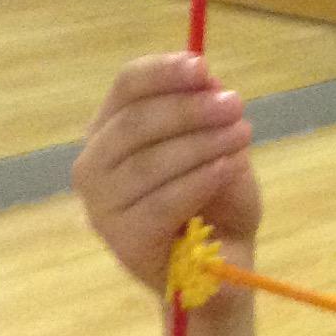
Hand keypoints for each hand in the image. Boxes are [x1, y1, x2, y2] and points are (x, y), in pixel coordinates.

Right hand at [72, 55, 259, 292]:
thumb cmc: (214, 204)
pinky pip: (162, 202)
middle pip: (135, 121)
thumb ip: (209, 118)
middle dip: (189, 108)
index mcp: (110, 132)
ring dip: (201, 142)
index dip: (163, 72)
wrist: (221, 268)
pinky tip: (226, 168)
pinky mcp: (124, 241)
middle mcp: (93, 166)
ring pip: (149, 162)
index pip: (126, 88)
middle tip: (235, 104)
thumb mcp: (219, 150)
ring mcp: (102, 207)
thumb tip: (209, 82)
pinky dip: (198, 180)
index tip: (202, 67)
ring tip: (241, 134)